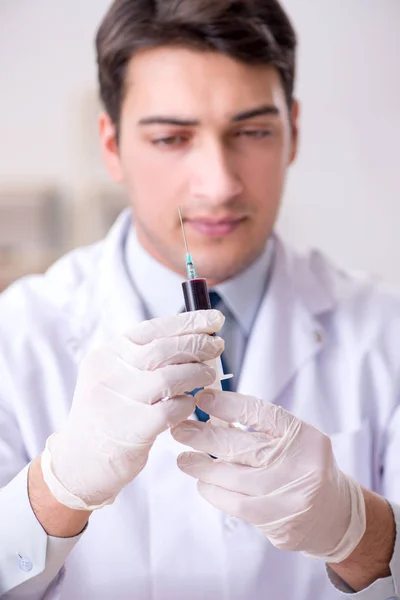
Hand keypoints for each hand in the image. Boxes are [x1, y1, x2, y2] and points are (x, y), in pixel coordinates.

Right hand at [41, 310, 224, 510]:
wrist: (81, 461)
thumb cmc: (108, 414)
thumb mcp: (115, 376)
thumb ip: (144, 358)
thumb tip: (194, 339)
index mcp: (107, 354)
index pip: (152, 328)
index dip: (188, 321)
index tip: (214, 318)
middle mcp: (109, 373)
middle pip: (164, 349)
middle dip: (197, 345)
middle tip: (217, 346)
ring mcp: (118, 401)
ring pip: (170, 377)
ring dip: (197, 374)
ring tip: (208, 376)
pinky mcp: (132, 429)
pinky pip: (172, 409)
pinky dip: (187, 404)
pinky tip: (190, 404)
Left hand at [172, 389, 365, 562]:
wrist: (335, 514)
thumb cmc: (304, 466)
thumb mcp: (294, 439)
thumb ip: (260, 427)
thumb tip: (212, 413)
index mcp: (305, 436)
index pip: (262, 414)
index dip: (228, 405)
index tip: (202, 399)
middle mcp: (301, 465)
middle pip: (243, 446)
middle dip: (205, 436)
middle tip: (180, 429)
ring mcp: (290, 497)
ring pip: (233, 478)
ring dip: (202, 466)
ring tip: (184, 459)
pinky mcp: (279, 523)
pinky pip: (235, 505)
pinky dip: (214, 492)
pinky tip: (203, 483)